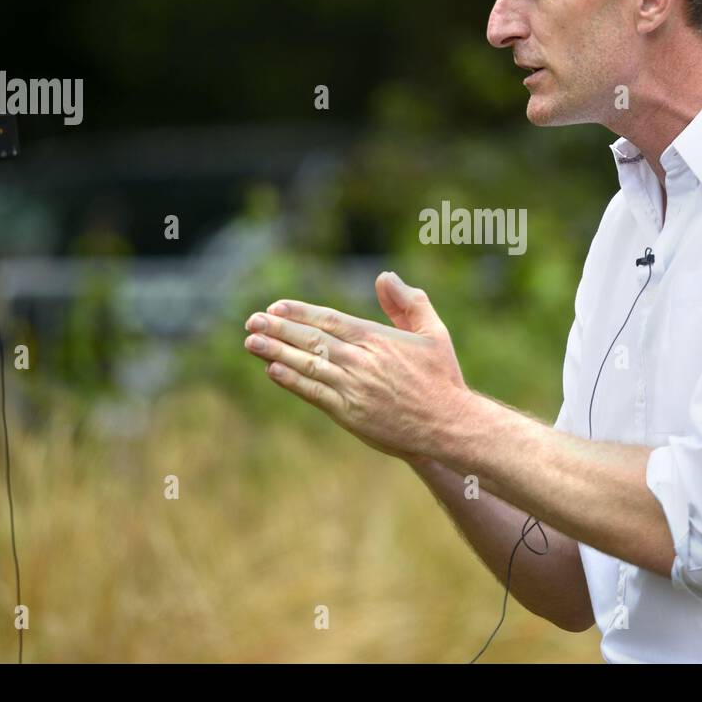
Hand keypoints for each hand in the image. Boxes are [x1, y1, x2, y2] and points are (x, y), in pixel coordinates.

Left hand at [243, 271, 474, 464]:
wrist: (450, 424)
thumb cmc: (442, 377)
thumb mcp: (433, 331)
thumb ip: (409, 302)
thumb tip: (384, 276)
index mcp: (377, 338)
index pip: (329, 320)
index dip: (300, 312)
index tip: (276, 307)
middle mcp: (361, 360)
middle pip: (311, 339)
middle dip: (278, 329)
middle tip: (252, 321)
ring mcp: (353, 387)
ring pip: (307, 364)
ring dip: (276, 352)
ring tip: (252, 342)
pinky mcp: (350, 413)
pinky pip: (314, 393)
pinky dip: (292, 381)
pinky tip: (272, 370)